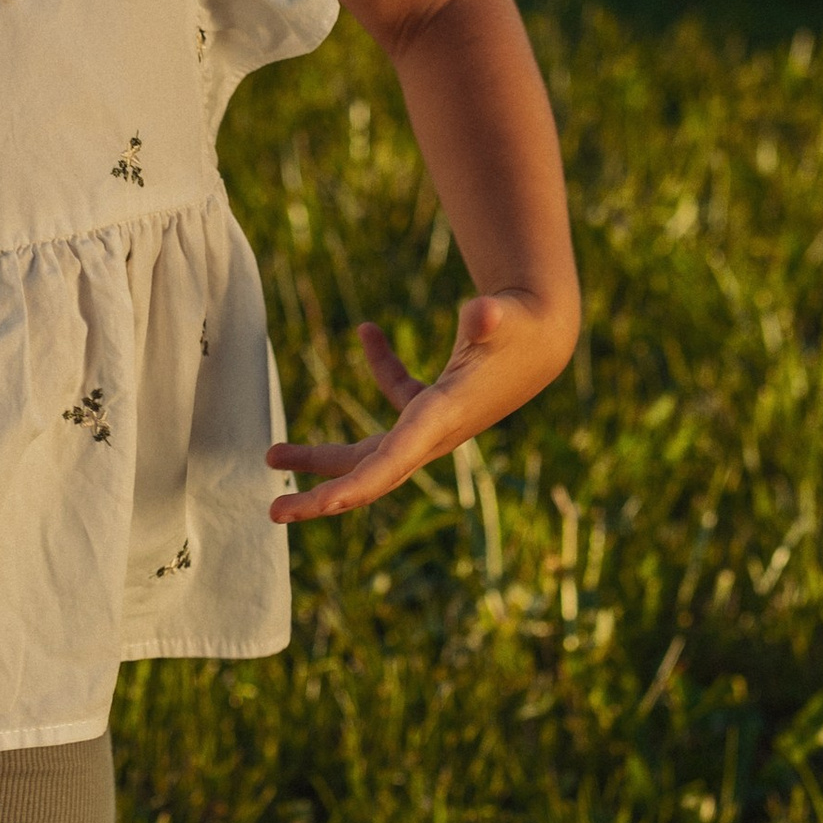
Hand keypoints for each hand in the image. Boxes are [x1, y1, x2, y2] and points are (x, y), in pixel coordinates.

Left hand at [269, 288, 574, 522]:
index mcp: (441, 419)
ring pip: (368, 451)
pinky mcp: (435, 406)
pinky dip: (381, 368)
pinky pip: (396, 400)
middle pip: (368, 475)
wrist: (550, 338)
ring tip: (272, 454)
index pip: (391, 461)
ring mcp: (430, 425)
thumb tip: (482, 311)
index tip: (316, 504)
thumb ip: (493, 317)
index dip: (352, 486)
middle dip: (322, 495)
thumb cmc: (526, 328)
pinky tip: (368, 332)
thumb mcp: (510, 318)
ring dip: (322, 456)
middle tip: (273, 511)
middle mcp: (432, 433)